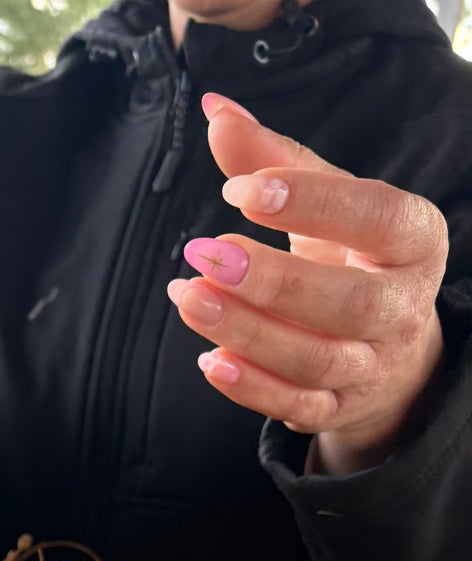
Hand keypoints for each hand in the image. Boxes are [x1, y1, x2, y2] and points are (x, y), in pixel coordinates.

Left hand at [167, 93, 447, 474]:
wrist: (387, 350)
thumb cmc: (350, 258)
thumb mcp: (326, 206)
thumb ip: (274, 160)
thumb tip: (214, 110)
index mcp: (413, 240)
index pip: (376, 217)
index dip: (312, 203)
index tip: (242, 190)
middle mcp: (402, 307)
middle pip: (346, 302)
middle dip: (272, 281)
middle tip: (203, 252)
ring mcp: (372, 365)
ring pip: (315, 359)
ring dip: (246, 332)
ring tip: (187, 297)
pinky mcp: (339, 408)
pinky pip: (298, 406)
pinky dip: (251, 388)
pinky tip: (208, 361)